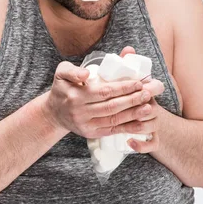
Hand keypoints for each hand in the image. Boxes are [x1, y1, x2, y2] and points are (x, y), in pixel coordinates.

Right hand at [44, 46, 163, 138]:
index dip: (123, 88)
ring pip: (113, 120)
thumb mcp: (62, 72)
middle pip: (111, 107)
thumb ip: (73, 70)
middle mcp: (80, 112)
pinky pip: (111, 131)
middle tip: (148, 94)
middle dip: (132, 100)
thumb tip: (86, 74)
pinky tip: (139, 123)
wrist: (54, 113)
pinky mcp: (91, 133)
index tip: (138, 83)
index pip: (105, 92)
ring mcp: (86, 125)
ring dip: (133, 115)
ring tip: (148, 108)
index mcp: (76, 96)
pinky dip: (127, 128)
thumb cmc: (62, 88)